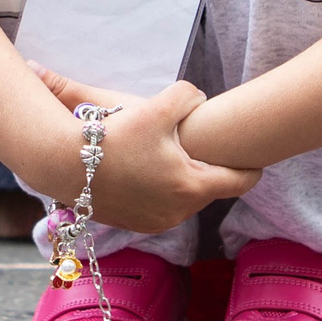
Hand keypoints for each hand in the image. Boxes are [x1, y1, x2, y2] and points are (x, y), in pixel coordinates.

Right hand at [28, 65, 260, 234]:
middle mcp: (178, 212)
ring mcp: (156, 222)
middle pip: (210, 187)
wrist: (63, 164)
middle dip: (209, 167)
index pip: (240, 182)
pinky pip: (162, 204)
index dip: (253, 168)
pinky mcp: (135, 223)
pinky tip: (148, 167)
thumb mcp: (158, 106)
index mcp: (191, 187)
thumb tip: (200, 100)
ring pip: (185, 196)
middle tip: (206, 146)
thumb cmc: (114, 135)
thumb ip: (189, 97)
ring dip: (184, 178)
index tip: (258, 158)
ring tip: (172, 154)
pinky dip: (162, 188)